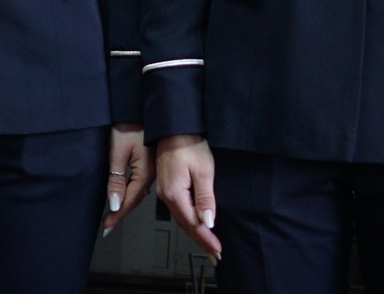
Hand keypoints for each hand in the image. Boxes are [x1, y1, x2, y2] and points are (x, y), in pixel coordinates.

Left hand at [104, 124, 153, 232]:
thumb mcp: (117, 152)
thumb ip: (115, 180)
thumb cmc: (128, 126)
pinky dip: (133, 192)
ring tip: (115, 214)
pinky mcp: (151, 162)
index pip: (129, 200)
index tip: (107, 227)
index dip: (117, 214)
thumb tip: (114, 204)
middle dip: (121, 211)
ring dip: (127, 203)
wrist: (139, 107)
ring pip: (139, 191)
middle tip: (109, 225)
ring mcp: (153, 168)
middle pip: (136, 198)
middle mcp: (152, 173)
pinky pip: (142, 183)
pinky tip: (127, 196)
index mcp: (145, 172)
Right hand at [154, 134, 221, 259]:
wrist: (175, 127)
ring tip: (209, 246)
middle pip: (186, 225)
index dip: (206, 239)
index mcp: (175, 194)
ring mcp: (165, 192)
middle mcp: (167, 196)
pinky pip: (179, 210)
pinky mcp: (168, 186)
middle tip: (215, 256)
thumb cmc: (190, 144)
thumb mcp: (203, 171)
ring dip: (196, 233)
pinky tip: (196, 226)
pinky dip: (189, 222)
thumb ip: (205, 198)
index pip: (193, 224)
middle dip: (202, 242)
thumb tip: (208, 222)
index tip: (218, 251)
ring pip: (182, 219)